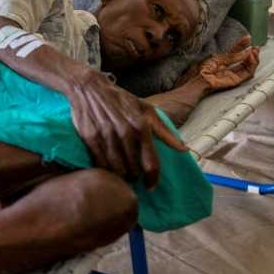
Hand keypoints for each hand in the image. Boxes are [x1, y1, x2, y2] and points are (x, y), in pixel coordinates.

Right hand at [66, 71, 187, 189]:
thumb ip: (164, 131)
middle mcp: (125, 131)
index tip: (150, 186)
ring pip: (116, 168)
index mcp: (141, 126)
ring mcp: (106, 135)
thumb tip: (183, 149)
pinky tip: (107, 168)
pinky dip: (105, 170)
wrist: (90, 88)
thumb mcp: (146, 110)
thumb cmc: (121, 100)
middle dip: (134, 176)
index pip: (151, 163)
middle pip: (133, 169)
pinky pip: (100, 163)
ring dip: (120, 176)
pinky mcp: (90, 138)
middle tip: (133, 177)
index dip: (152, 179)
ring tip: (121, 175)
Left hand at [179, 36, 259, 91]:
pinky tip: (252, 58)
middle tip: (255, 47)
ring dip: (253, 59)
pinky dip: (251, 66)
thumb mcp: (216, 59)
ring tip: (255, 52)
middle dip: (251, 53)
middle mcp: (228, 69)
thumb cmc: (200, 70)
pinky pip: (247, 74)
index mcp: (221, 62)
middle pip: (244, 61)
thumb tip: (244, 52)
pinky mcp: (235, 81)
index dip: (241, 45)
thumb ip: (231, 57)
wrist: (197, 80)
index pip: (235, 53)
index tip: (247, 38)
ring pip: (248, 68)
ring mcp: (232, 75)